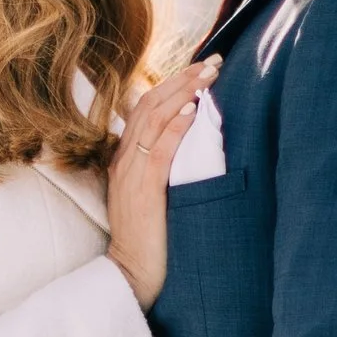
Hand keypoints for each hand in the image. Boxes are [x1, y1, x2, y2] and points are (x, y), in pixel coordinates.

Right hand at [106, 55, 219, 309]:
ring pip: (153, 121)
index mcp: (124, 160)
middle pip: (149, 106)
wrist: (130, 275)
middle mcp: (123, 162)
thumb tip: (188, 142)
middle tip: (213, 62)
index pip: (144, 109)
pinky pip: (158, 153)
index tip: (199, 69)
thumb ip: (161, 168)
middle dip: (182, 80)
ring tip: (208, 76)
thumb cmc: (147, 240)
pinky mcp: (143, 193)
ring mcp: (130, 176)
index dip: (171, 85)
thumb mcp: (150, 197)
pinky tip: (191, 112)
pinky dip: (174, 129)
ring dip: (182, 94)